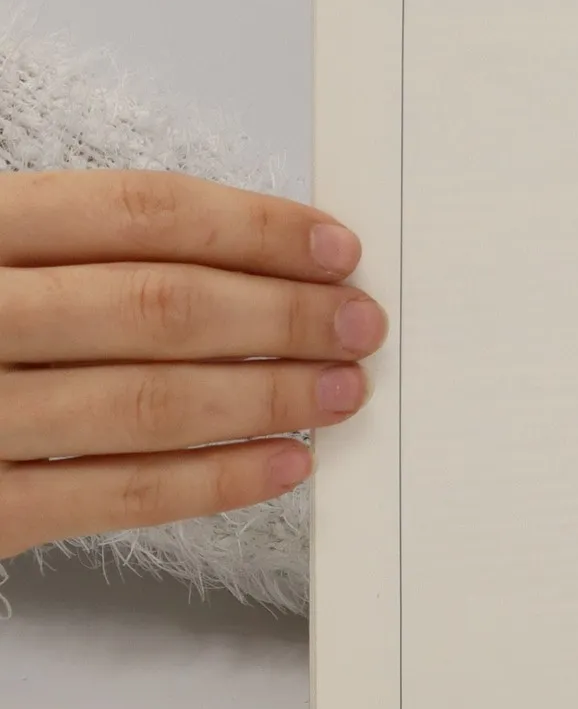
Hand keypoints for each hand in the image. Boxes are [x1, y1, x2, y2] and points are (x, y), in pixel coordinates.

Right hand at [0, 171, 385, 558]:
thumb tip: (257, 259)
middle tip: (360, 324)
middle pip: (157, 305)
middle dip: (281, 317)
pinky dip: (211, 483)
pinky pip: (110, 496)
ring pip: (145, 402)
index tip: (335, 248)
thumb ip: (86, 250)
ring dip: (266, 398)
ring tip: (340, 391)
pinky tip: (281, 466)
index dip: (253, 228)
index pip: (137, 211)